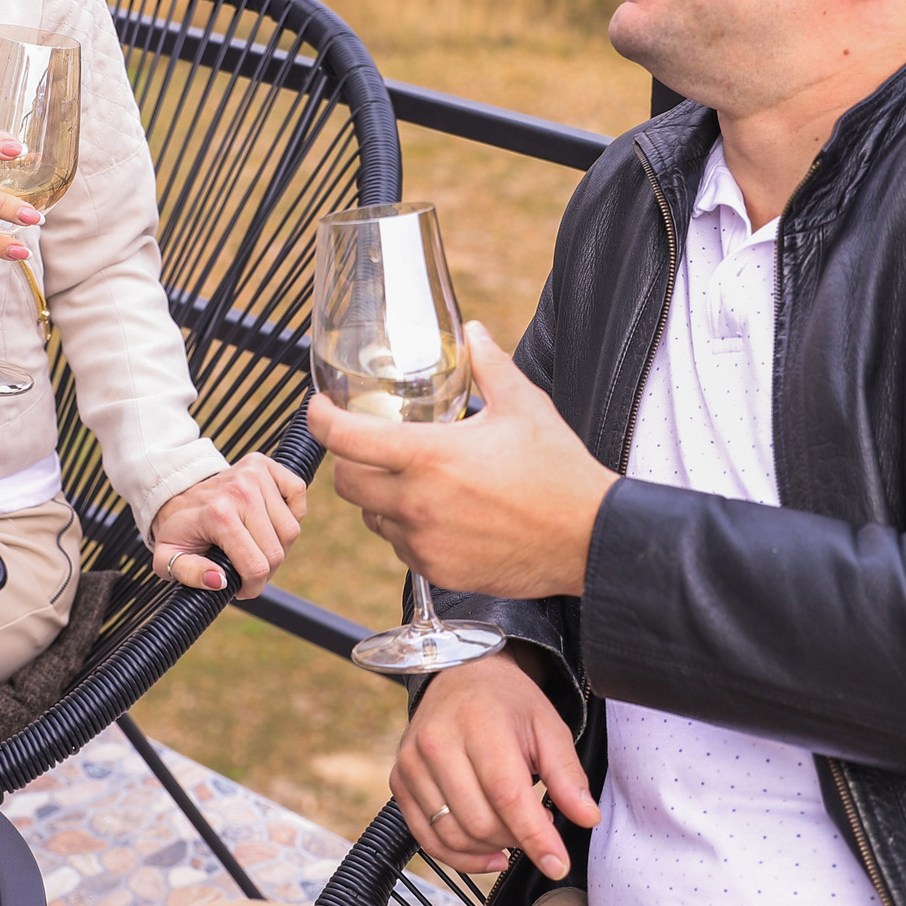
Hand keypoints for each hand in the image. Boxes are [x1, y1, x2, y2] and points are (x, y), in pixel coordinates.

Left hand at [149, 453, 306, 599]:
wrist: (175, 492)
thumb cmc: (177, 529)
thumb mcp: (167, 558)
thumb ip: (189, 574)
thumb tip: (221, 581)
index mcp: (217, 515)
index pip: (256, 566)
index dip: (253, 587)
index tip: (242, 589)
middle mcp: (239, 491)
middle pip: (277, 551)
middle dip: (266, 571)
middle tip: (248, 571)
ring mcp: (254, 474)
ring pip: (291, 529)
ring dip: (279, 546)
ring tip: (257, 547)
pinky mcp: (265, 464)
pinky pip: (297, 493)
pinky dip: (292, 513)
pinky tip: (270, 522)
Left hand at [312, 322, 615, 601]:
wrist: (587, 539)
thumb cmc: (558, 472)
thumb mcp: (523, 405)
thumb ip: (489, 365)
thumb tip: (474, 334)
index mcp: (428, 455)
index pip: (346, 438)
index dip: (321, 419)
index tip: (318, 408)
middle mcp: (416, 502)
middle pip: (346, 482)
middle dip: (350, 460)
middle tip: (368, 446)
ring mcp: (424, 542)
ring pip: (371, 517)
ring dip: (377, 497)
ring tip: (409, 481)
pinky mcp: (437, 571)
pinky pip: (401, 547)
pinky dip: (406, 528)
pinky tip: (434, 513)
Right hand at [395, 643, 597, 877]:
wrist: (461, 676)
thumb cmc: (508, 703)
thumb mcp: (548, 727)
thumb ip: (567, 774)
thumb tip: (587, 818)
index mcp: (479, 724)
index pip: (507, 795)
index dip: (535, 836)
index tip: (558, 865)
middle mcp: (438, 743)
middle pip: (480, 821)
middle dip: (517, 839)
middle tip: (538, 825)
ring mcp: (412, 764)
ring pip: (454, 835)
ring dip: (491, 849)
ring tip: (514, 832)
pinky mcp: (400, 781)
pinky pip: (428, 839)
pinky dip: (460, 857)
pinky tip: (488, 853)